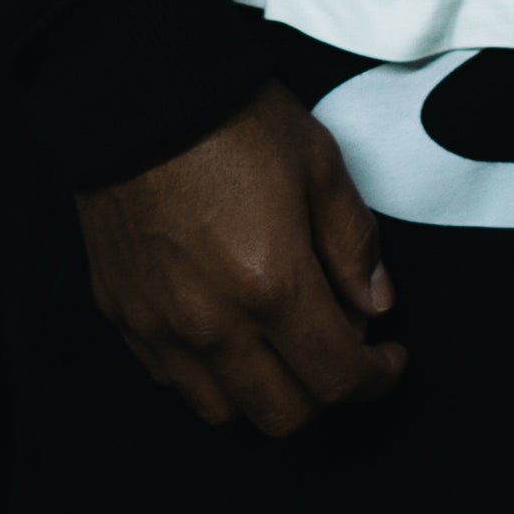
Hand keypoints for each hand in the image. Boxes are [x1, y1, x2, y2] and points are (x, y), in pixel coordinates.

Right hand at [78, 81, 402, 435]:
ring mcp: (160, 328)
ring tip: (282, 346)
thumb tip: (377, 305)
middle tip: (342, 351)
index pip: (338, 379)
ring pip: (222, 410)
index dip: (377, 380)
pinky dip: (209, 374)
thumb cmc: (232, 122)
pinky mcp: (123, 318)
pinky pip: (171, 380)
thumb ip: (354, 244)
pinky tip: (228, 331)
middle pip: (283, 415)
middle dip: (326, 394)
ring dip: (264, 393)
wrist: (137, 98)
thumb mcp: (320, 165)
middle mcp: (213, 325)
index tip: (390, 360)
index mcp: (272, 285)